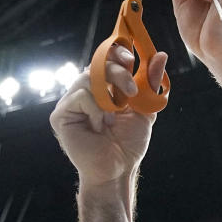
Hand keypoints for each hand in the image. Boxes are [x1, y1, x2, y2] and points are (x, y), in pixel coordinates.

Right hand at [49, 47, 167, 190]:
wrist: (118, 169)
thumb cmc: (128, 143)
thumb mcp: (145, 109)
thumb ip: (151, 83)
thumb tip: (161, 55)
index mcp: (102, 86)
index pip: (104, 57)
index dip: (116, 52)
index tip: (130, 59)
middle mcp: (84, 90)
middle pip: (96, 64)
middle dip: (116, 73)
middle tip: (130, 91)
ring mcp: (70, 102)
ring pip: (86, 78)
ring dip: (107, 96)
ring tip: (114, 116)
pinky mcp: (60, 115)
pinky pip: (79, 97)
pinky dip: (96, 110)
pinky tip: (99, 126)